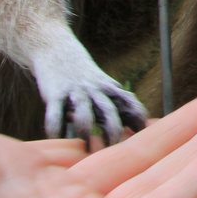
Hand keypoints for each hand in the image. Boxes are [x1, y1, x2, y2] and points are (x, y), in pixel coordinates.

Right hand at [29, 29, 147, 142]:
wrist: (56, 49)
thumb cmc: (84, 76)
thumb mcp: (104, 85)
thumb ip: (118, 104)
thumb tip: (137, 129)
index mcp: (110, 89)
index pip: (130, 103)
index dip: (137, 119)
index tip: (141, 137)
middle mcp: (95, 90)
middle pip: (110, 110)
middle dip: (112, 130)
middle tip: (111, 148)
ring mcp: (75, 92)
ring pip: (84, 112)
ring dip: (85, 129)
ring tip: (83, 145)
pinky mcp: (54, 94)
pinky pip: (54, 115)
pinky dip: (56, 130)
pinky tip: (57, 140)